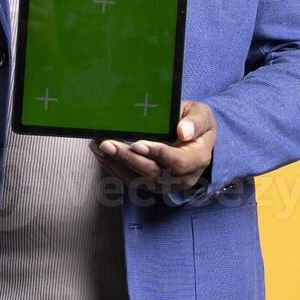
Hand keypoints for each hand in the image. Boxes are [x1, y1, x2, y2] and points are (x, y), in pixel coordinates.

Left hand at [91, 100, 215, 194]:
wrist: (195, 139)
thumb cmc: (196, 124)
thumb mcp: (202, 115)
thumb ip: (195, 122)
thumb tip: (183, 131)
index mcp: (197, 159)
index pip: (177, 161)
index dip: (157, 153)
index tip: (137, 144)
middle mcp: (183, 177)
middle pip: (153, 173)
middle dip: (128, 158)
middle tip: (107, 144)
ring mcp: (166, 184)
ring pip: (139, 179)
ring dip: (116, 164)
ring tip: (98, 147)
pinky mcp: (152, 184)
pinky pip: (131, 180)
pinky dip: (115, 168)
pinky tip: (101, 155)